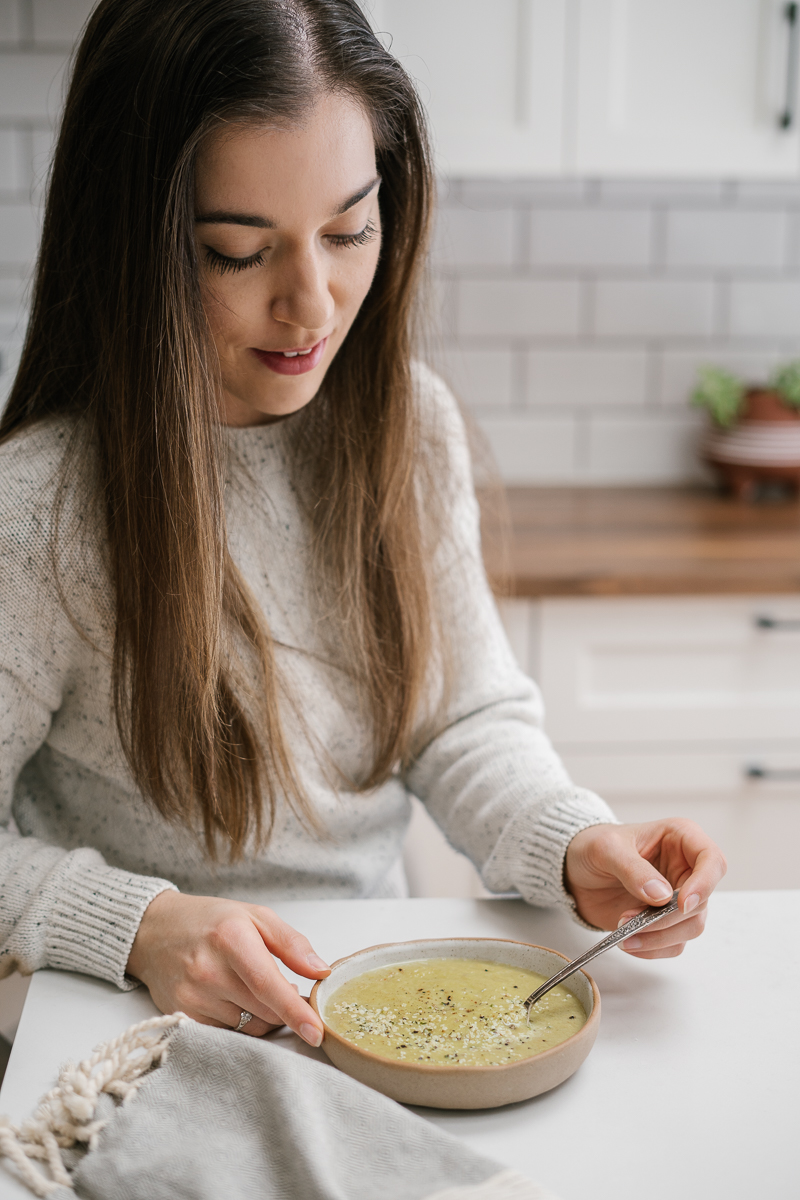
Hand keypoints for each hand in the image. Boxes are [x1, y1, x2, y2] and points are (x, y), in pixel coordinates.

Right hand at [126, 891, 329, 1043]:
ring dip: (261, 1016)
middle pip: (264, 1012)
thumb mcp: (256, 917)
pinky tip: (230, 998)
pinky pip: (226, 1033)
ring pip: (248, 1027)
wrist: (155, 930)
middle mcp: (208, 971)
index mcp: (231, 939)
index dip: (295, 1012)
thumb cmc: (211, 921)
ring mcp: (192, 996)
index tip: (316, 1032)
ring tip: (249, 987)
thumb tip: (321, 971)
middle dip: (283, 1007)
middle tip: (282, 987)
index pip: (269, 985)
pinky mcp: (182, 1015)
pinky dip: (238, 1021)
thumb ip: (292, 943)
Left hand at [564, 819, 726, 958]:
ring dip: (659, 936)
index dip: (704, 884)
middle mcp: (686, 869)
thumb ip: (633, 868)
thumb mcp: (606, 848)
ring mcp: (678, 898)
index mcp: (681, 838)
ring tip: (624, 933)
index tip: (682, 903)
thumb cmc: (593, 846)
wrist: (574, 870)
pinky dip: (653, 948)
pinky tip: (628, 942)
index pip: (712, 860)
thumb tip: (661, 896)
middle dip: (668, 918)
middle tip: (632, 920)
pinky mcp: (666, 922)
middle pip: (701, 902)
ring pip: (691, 927)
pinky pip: (673, 943)